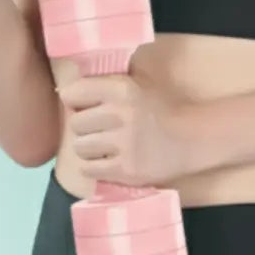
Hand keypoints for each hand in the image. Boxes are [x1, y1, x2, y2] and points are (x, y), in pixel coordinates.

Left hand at [59, 73, 198, 187]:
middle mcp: (121, 114)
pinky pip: (89, 169)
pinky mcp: (128, 170)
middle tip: (100, 130)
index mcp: (121, 89)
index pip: (71, 94)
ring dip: (88, 149)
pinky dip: (94, 167)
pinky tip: (107, 162)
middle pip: (74, 123)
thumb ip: (101, 84)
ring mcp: (125, 144)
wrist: (193, 139)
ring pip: (79, 147)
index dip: (75, 101)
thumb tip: (61, 90)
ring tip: (105, 147)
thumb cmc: (158, 109)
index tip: (86, 106)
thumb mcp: (133, 85)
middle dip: (84, 127)